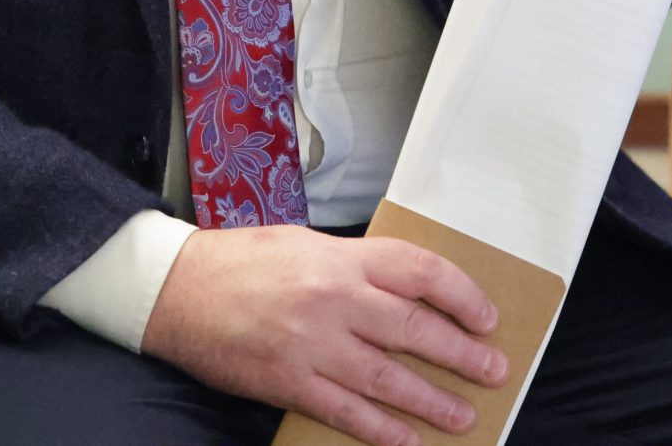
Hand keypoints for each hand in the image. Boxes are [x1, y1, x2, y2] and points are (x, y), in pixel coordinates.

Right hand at [142, 225, 506, 445]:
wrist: (177, 289)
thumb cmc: (244, 261)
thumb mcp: (307, 244)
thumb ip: (357, 266)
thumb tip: (408, 291)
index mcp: (342, 259)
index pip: (421, 272)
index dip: (463, 296)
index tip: (486, 316)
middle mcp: (333, 300)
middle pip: (415, 329)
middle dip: (462, 354)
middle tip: (494, 370)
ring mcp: (312, 346)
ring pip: (388, 378)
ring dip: (432, 400)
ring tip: (464, 415)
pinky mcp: (289, 383)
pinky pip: (346, 412)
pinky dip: (381, 430)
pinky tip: (408, 439)